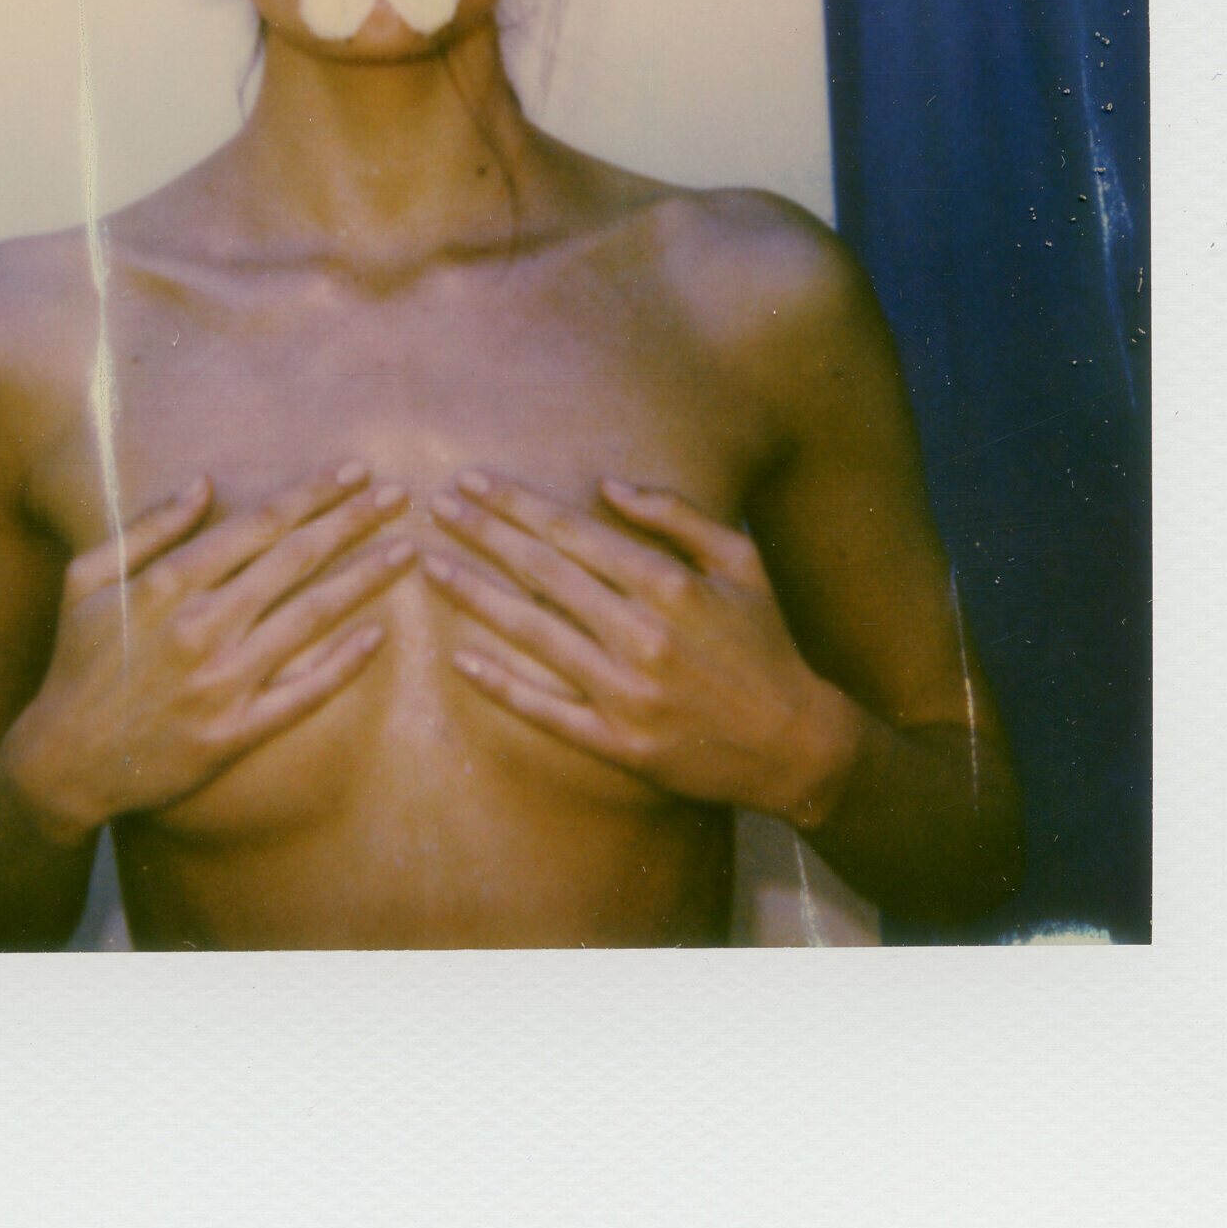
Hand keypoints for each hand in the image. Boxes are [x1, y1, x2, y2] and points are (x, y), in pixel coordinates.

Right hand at [0, 462, 412, 835]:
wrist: (63, 763)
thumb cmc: (77, 662)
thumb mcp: (86, 579)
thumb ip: (146, 528)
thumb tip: (202, 483)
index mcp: (167, 584)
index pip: (258, 524)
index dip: (312, 493)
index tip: (354, 470)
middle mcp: (202, 627)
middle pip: (295, 560)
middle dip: (352, 522)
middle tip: (399, 495)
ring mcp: (223, 682)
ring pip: (310, 618)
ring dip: (364, 580)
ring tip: (407, 551)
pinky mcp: (236, 732)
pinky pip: (304, 693)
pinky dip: (343, 664)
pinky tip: (379, 635)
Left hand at [423, 472, 863, 824]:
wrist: (795, 745)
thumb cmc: (766, 643)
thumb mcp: (742, 562)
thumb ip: (678, 516)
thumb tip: (609, 484)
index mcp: (671, 585)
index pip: (574, 532)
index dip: (517, 504)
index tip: (473, 482)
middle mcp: (643, 635)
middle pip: (544, 573)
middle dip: (484, 534)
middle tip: (435, 507)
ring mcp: (627, 694)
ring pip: (534, 634)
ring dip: (476, 596)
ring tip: (431, 566)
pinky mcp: (618, 744)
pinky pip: (545, 710)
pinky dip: (501, 684)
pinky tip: (460, 658)